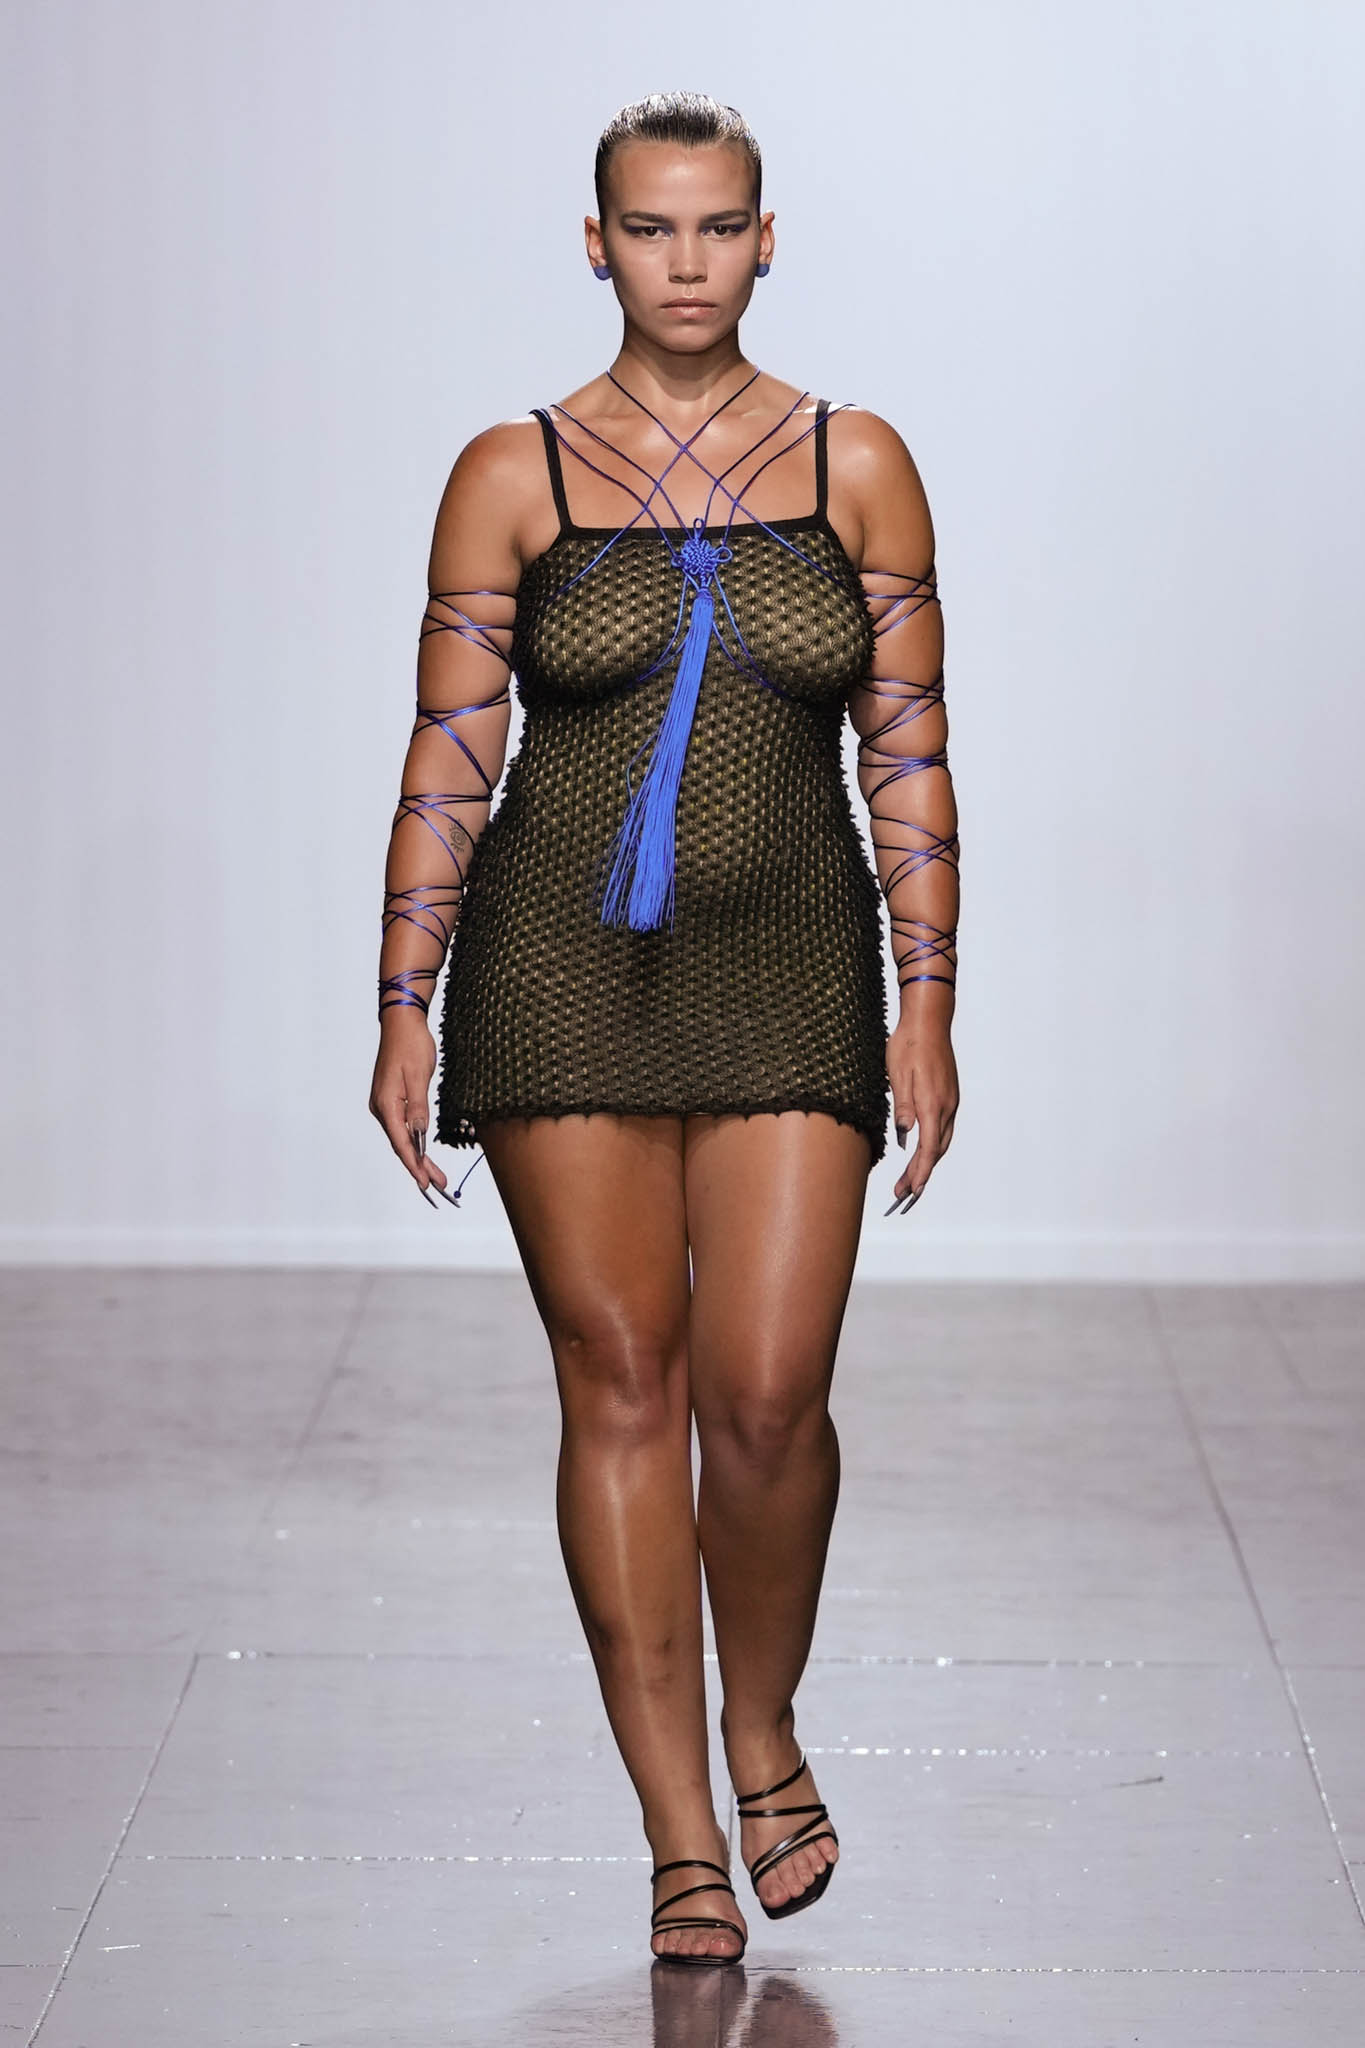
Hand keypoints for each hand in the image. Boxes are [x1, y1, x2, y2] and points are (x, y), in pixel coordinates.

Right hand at [369, 1015, 457, 1207]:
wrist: (401, 1023)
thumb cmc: (411, 1044)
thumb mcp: (419, 1076)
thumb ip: (418, 1108)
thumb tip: (419, 1134)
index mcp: (386, 1104)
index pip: (401, 1143)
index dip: (414, 1165)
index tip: (425, 1183)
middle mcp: (381, 1108)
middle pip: (401, 1144)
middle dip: (420, 1166)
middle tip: (440, 1185)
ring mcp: (385, 1104)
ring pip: (402, 1137)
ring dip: (418, 1156)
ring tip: (436, 1175)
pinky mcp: (391, 1099)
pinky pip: (402, 1126)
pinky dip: (414, 1140)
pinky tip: (424, 1151)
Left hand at [885, 1019, 957, 1210]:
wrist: (929, 1020)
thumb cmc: (908, 1044)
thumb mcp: (898, 1073)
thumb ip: (903, 1105)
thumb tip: (904, 1135)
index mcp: (933, 1103)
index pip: (928, 1149)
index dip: (920, 1173)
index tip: (910, 1192)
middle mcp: (946, 1106)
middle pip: (937, 1151)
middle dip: (920, 1176)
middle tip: (900, 1195)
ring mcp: (950, 1102)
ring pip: (942, 1142)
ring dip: (926, 1164)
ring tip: (908, 1181)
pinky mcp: (948, 1096)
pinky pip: (942, 1130)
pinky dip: (932, 1147)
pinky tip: (920, 1153)